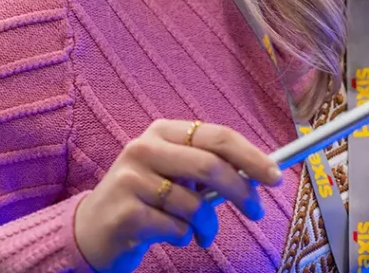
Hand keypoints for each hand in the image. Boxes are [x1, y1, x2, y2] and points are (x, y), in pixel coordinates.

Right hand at [74, 120, 281, 271]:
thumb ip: (211, 169)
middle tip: (257, 210)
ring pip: (195, 204)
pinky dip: (185, 237)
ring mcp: (131, 179)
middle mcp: (145, 148)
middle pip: (211, 166)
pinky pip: (177, 228)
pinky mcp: (125, 213)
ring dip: (209, 226)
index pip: (219, 137)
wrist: (92, 231)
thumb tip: (262, 172)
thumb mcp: (177, 175)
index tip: (276, 176)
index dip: (252, 155)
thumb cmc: (148, 200)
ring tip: (202, 233)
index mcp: (164, 132)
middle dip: (242, 191)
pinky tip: (173, 236)